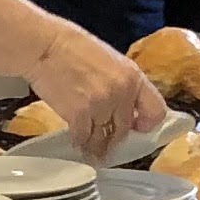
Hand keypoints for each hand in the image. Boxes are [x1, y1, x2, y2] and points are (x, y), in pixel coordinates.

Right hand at [30, 25, 167, 158]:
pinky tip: (77, 143)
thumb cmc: (71, 47)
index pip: (155, 111)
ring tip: (92, 153)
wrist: (44, 46)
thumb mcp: (109, 60)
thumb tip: (122, 105)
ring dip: (97, 148)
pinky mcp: (79, 115)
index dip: (146, 123)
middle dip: (114, 139)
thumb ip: (120, 83)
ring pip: (104, 139)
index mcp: (133, 76)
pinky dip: (80, 144)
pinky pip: (84, 138)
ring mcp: (101, 105)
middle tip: (107, 145)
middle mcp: (121, 93)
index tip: (136, 127)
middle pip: (124, 130)